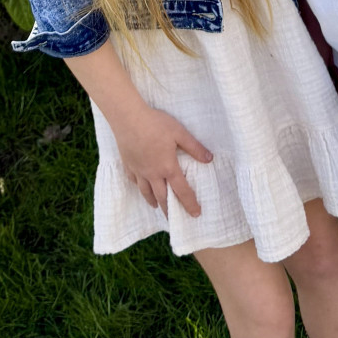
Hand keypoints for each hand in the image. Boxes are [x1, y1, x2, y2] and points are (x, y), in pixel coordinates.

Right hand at [110, 103, 212, 217]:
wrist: (128, 118)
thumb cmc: (155, 124)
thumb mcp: (179, 132)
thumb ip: (194, 147)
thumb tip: (209, 159)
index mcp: (167, 167)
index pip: (182, 190)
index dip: (190, 203)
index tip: (195, 214)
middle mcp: (153, 174)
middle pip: (162, 197)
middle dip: (170, 210)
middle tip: (174, 219)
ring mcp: (139, 171)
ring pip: (146, 193)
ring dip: (154, 202)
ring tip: (158, 207)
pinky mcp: (128, 165)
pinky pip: (134, 181)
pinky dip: (140, 187)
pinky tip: (141, 186)